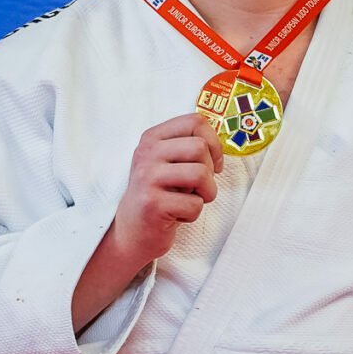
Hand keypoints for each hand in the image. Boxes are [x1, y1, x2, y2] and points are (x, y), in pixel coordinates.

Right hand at [72, 112, 220, 327]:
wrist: (131, 232)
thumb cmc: (159, 195)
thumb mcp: (169, 163)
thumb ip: (189, 147)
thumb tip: (221, 142)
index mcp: (152, 138)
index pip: (195, 121)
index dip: (214, 142)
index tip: (212, 162)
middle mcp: (146, 153)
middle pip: (200, 147)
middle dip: (210, 171)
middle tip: (198, 186)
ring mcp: (147, 178)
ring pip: (201, 174)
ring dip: (206, 193)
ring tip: (191, 200)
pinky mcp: (152, 204)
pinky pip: (194, 204)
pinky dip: (193, 214)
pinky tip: (176, 215)